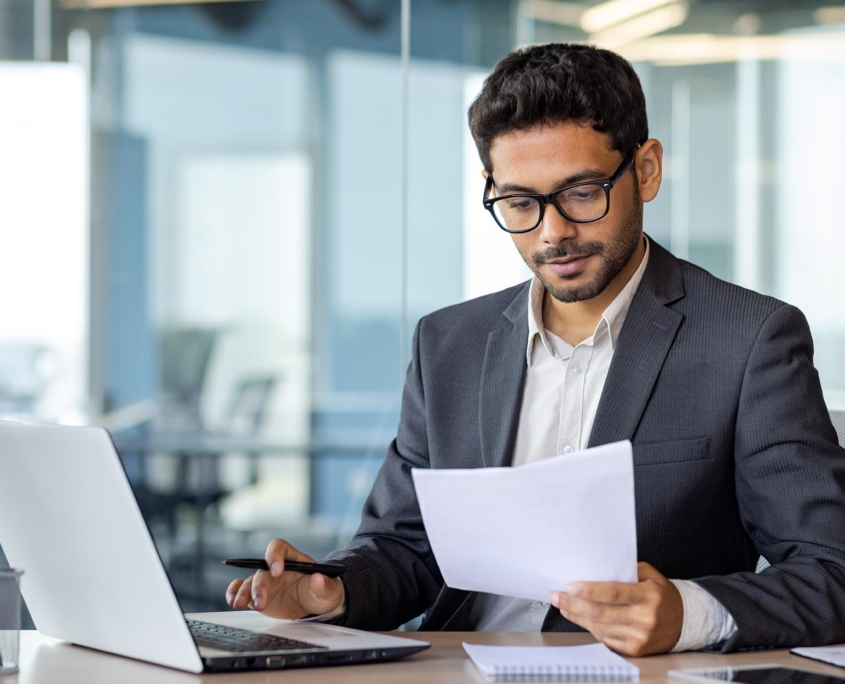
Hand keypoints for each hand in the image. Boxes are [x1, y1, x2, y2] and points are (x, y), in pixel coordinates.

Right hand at [225, 538, 343, 619]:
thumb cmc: (323, 591)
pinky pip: (241, 590)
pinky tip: (234, 601)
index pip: (279, 547)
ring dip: (243, 592)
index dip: (275, 556)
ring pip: (249, 582)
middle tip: (261, 602)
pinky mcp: (258, 595)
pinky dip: (234, 594)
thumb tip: (318, 578)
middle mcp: (275, 567)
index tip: (277, 571)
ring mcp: (266, 581)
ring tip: (240, 604)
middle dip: (260, 586)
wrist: (316, 604)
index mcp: (292, 558)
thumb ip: (325, 584)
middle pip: (262, 569)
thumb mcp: (330, 589)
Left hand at [550, 562, 682, 656]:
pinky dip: (589, 627)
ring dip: (577, 616)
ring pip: (600, 627)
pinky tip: (578, 617)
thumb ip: (625, 571)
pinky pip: (605, 639)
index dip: (589, 590)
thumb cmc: (662, 595)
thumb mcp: (650, 576)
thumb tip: (595, 569)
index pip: (614, 593)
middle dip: (574, 604)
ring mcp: (639, 637)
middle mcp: (644, 618)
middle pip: (601, 613)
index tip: (569, 586)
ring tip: (562, 605)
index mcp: (649, 596)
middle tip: (556, 596)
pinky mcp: (634, 650)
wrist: (685, 622)